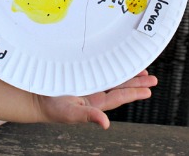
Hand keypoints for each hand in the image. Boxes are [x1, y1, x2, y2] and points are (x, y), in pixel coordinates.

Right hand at [36, 70, 156, 128]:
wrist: (36, 97)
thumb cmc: (52, 108)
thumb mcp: (71, 113)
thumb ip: (88, 116)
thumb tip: (105, 124)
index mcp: (95, 101)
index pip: (119, 96)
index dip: (133, 92)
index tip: (148, 90)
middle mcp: (95, 92)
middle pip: (120, 86)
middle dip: (137, 83)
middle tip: (152, 79)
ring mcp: (89, 83)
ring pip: (113, 78)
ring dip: (128, 75)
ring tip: (142, 71)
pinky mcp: (81, 74)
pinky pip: (101, 70)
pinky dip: (111, 67)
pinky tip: (118, 64)